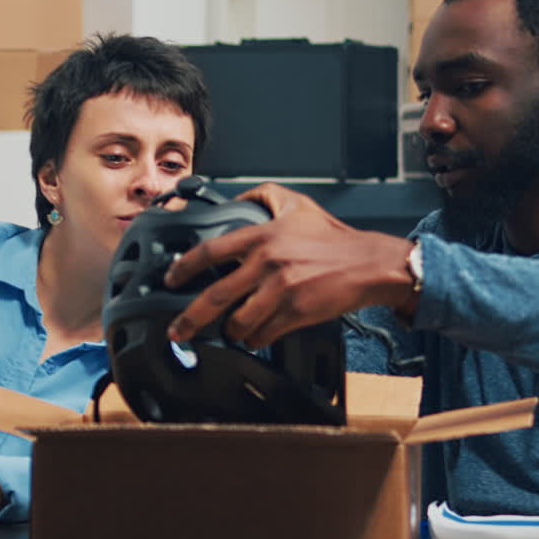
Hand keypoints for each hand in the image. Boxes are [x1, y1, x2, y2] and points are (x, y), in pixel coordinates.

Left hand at [164, 183, 416, 348]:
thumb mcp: (296, 204)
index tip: (170, 279)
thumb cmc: (332, 238)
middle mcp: (267, 263)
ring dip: (230, 332)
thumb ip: (262, 198)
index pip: (210, 251)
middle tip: (176, 331)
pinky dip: (254, 340)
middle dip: (189, 319)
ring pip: (238, 323)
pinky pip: (263, 335)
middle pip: (215, 296)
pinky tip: (255, 337)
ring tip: (230, 332)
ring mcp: (281, 291)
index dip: (183, 267)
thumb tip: (234, 203)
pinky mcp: (296, 313)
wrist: (368, 264)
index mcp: (262, 236)